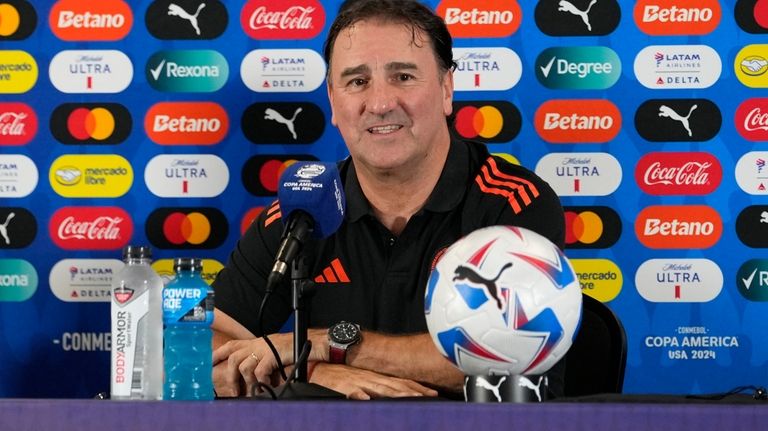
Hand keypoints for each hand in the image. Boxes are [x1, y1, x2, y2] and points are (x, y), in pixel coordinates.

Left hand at [212, 333, 292, 396]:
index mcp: (254, 342)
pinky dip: (261, 381)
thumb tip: (249, 376)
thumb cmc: (290, 349)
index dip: (218, 353)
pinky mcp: (271, 355)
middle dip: (231, 377)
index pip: (231, 345)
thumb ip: (258, 358)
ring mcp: (264, 349)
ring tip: (251, 391)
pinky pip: (259, 371)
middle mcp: (256, 344)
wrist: (306, 343)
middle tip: (235, 391)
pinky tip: (266, 385)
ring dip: (246, 382)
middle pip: (233, 358)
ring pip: (244, 366)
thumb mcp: (269, 350)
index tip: (209, 363)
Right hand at [309, 363, 438, 399]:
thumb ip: (378, 389)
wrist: (317, 366)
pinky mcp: (342, 385)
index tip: (432, 394)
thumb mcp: (362, 383)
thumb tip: (394, 398)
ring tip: (408, 398)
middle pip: (395, 386)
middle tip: (428, 397)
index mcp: (376, 378)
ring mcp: (357, 381)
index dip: (417, 388)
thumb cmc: (339, 377)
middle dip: (412, 392)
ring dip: (393, 393)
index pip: (400, 383)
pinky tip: (366, 399)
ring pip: (378, 388)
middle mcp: (370, 378)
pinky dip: (359, 394)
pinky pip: (352, 390)